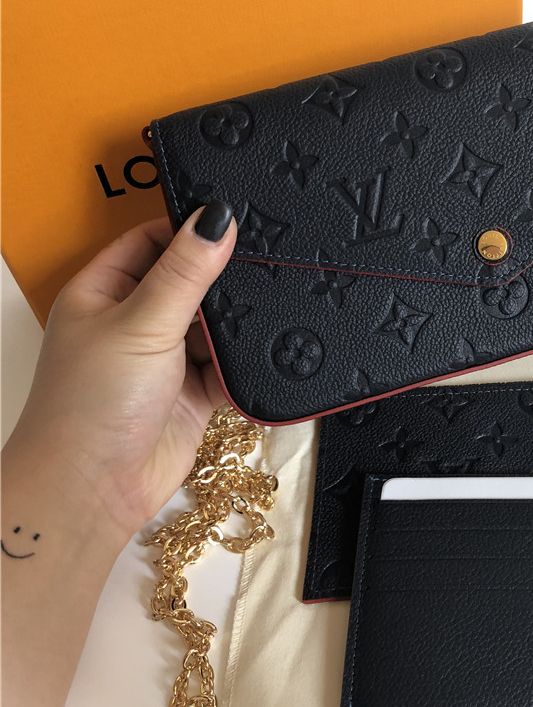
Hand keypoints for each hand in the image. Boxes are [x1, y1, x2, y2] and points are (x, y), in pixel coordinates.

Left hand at [4, 202, 236, 543]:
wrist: (96, 488)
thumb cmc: (91, 403)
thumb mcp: (142, 322)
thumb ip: (184, 271)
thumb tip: (215, 219)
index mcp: (102, 293)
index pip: (148, 241)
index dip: (185, 228)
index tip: (230, 218)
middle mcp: (132, 323)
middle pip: (187, 283)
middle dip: (220, 278)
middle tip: (263, 261)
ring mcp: (163, 361)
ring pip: (212, 327)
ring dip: (235, 325)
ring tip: (268, 308)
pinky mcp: (192, 395)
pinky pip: (228, 369)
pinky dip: (244, 364)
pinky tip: (267, 352)